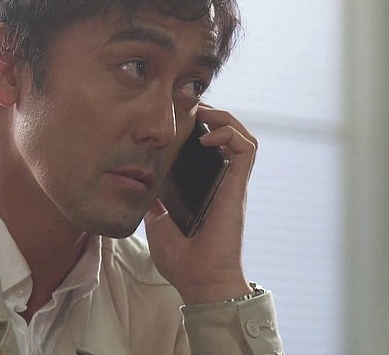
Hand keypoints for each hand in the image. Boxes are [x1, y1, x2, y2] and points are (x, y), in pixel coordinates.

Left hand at [144, 104, 256, 304]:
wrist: (200, 281)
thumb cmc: (182, 261)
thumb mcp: (158, 223)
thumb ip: (154, 202)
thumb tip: (141, 185)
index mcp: (208, 190)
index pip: (212, 148)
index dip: (202, 127)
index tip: (182, 117)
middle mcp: (224, 183)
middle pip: (230, 136)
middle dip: (215, 115)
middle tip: (192, 108)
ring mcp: (233, 183)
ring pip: (244, 137)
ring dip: (226, 119)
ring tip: (204, 114)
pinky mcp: (238, 186)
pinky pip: (246, 149)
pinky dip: (230, 134)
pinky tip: (207, 137)